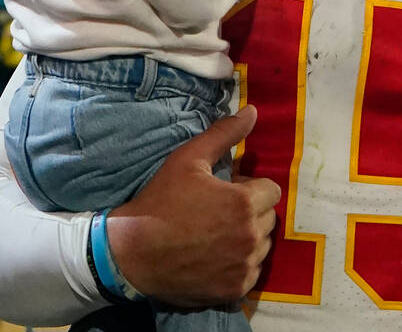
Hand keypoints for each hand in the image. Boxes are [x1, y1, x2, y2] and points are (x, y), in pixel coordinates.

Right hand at [105, 106, 281, 307]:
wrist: (131, 253)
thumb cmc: (160, 201)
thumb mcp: (188, 159)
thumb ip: (224, 134)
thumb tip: (253, 111)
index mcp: (244, 202)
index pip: (271, 190)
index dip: (249, 188)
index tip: (226, 192)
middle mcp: (251, 236)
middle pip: (267, 218)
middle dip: (250, 213)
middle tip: (218, 213)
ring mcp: (243, 266)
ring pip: (262, 246)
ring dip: (247, 239)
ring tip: (216, 235)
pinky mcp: (234, 289)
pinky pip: (251, 272)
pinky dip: (239, 265)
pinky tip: (214, 257)